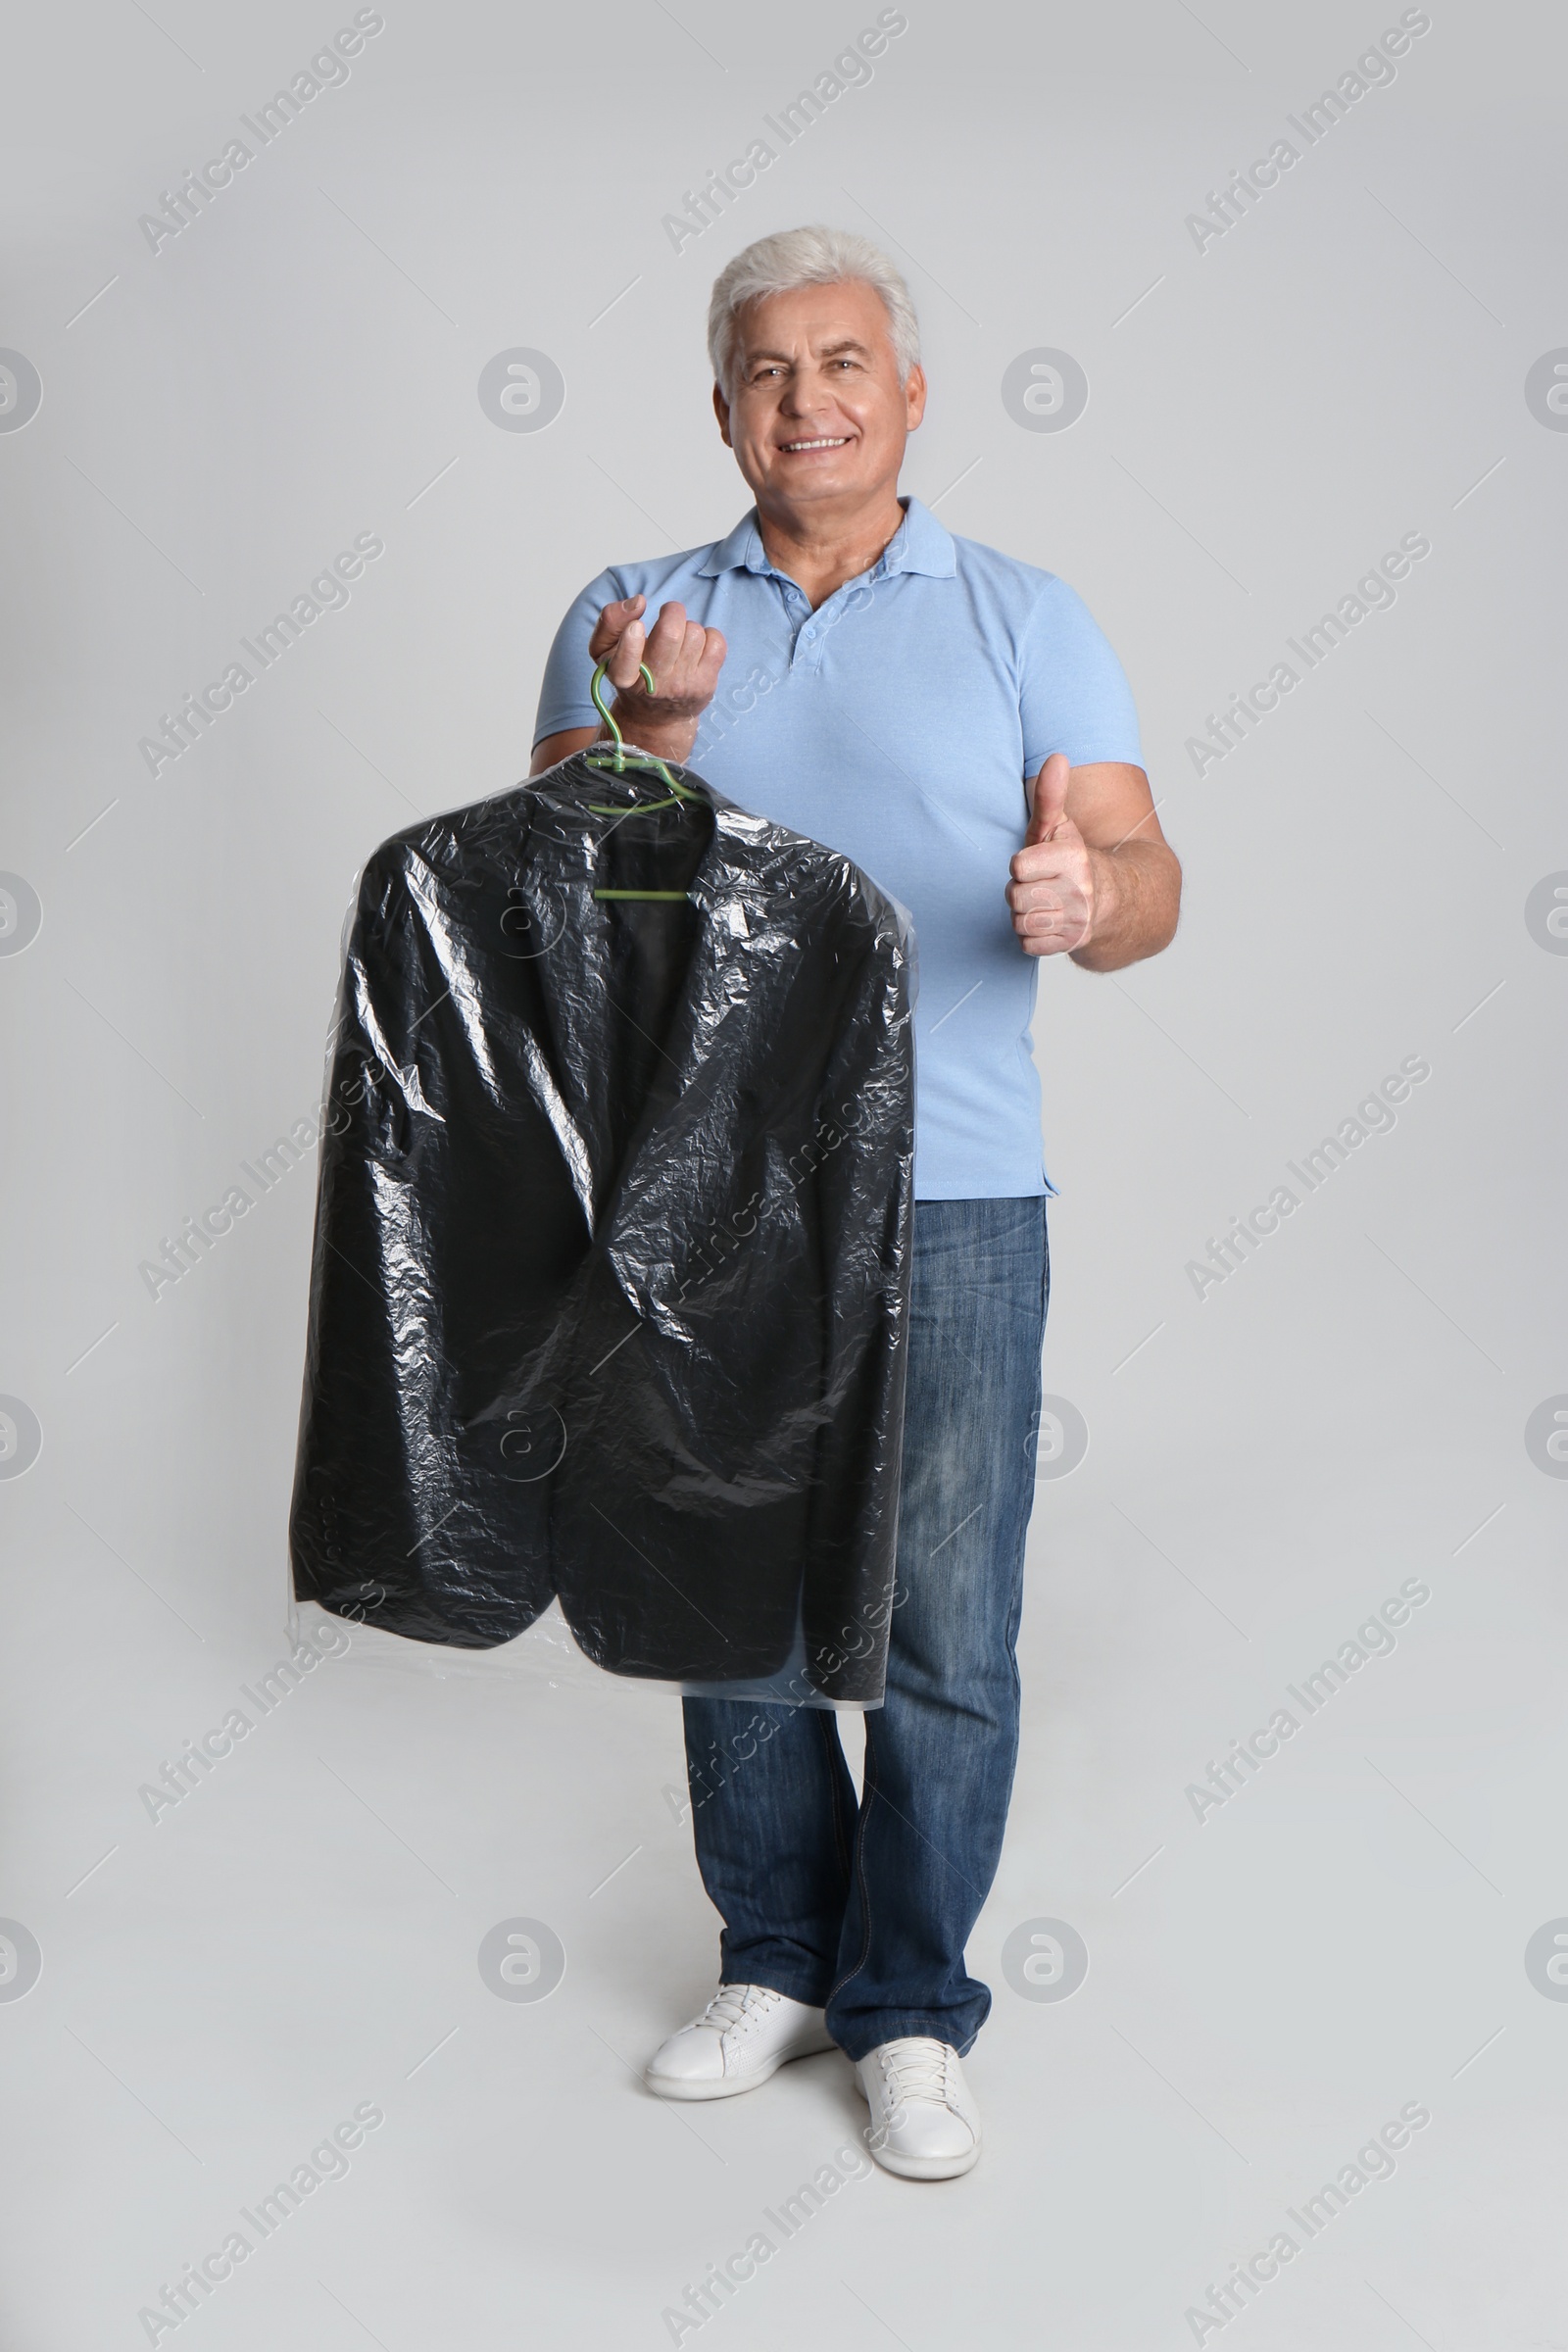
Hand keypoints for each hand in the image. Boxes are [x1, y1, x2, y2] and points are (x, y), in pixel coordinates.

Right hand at [589, 595, 725, 763]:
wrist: (656, 717)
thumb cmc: (631, 673)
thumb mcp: (604, 650)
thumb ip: (610, 621)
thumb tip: (638, 602)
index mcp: (624, 677)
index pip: (626, 663)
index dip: (631, 642)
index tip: (636, 627)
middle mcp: (654, 684)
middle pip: (671, 634)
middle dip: (672, 612)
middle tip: (667, 614)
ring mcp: (683, 686)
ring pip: (694, 633)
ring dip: (688, 627)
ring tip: (679, 639)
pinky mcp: (706, 684)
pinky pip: (716, 641)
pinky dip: (708, 635)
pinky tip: (696, 646)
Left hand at [1006, 753, 1102, 956]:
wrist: (1114, 901)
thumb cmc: (1073, 862)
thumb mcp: (1060, 828)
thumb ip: (1051, 797)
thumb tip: (1057, 758)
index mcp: (1074, 858)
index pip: (1018, 866)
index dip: (1022, 865)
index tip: (1038, 863)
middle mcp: (1079, 890)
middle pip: (1015, 897)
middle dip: (1020, 892)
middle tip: (1038, 886)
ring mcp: (1077, 921)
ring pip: (1021, 923)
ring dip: (1024, 915)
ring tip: (1042, 904)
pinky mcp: (1072, 944)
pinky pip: (1028, 945)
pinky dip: (1032, 937)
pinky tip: (1048, 923)